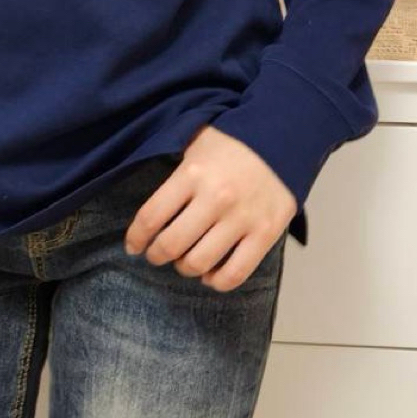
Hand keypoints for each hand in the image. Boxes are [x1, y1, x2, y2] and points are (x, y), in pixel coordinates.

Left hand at [122, 124, 296, 291]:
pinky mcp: (266, 234)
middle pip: (171, 244)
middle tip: (156, 254)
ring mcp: (242, 218)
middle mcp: (215, 198)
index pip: (150, 216)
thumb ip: (174, 170)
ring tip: (184, 261)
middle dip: (156, 255)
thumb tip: (152, 202)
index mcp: (192, 173)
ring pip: (199, 263)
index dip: (136, 237)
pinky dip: (217, 281)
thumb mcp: (196, 142)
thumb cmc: (233, 141)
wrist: (282, 136)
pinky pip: (235, 274)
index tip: (133, 246)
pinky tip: (210, 274)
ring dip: (184, 268)